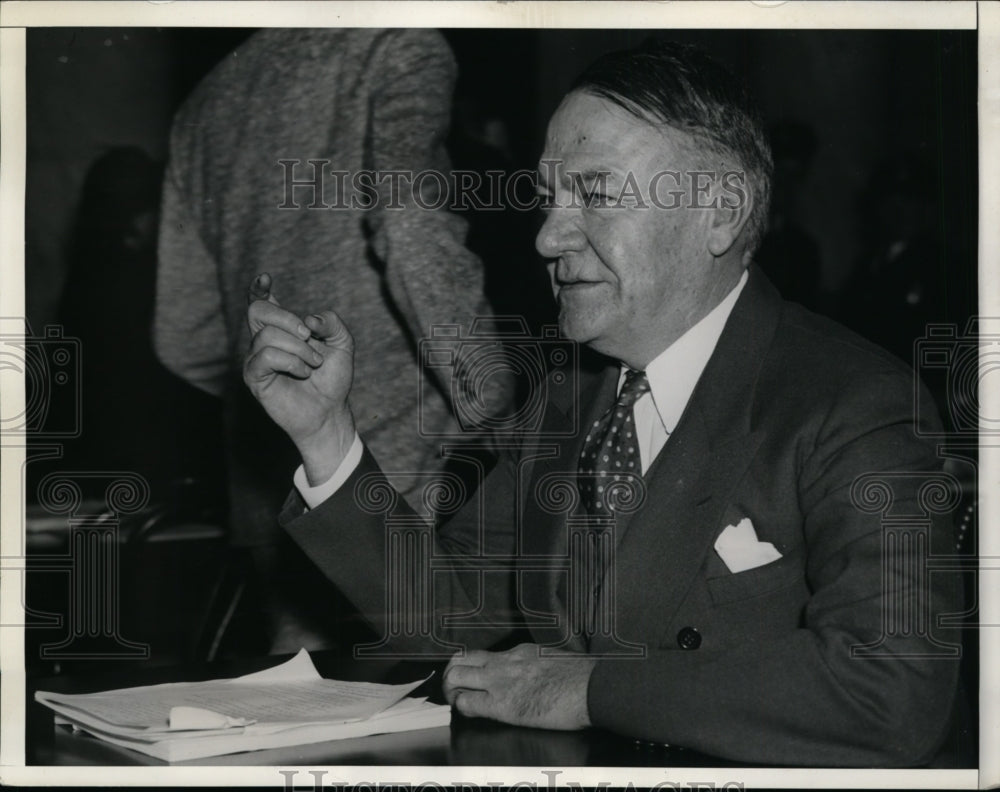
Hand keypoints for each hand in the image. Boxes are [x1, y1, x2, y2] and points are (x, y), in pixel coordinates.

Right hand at [244, 273, 356, 483]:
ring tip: (313, 364)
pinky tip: (303, 372)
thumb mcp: (342, 344)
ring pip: (267, 335)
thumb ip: (332, 323)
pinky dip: (290, 361)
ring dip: (299, 348)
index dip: (258, 289)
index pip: (262, 303)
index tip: (265, 279)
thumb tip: (310, 320)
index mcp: (282, 329)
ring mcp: (256, 359)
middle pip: (258, 311)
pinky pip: (265, 356)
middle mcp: (264, 341)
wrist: (330, 411)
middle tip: (310, 337)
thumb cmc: (333, 379)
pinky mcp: (254, 377)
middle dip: (287, 318)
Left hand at [442, 644, 595, 730]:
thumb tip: (535, 675)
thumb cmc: (581, 678)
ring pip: (457, 676)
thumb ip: (537, 665)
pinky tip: (469, 713)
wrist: (591, 688)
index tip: (473, 677)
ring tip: (455, 699)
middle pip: (462, 659)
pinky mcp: (502, 705)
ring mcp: (501, 681)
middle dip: (453, 673)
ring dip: (451, 689)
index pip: (485, 655)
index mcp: (520, 652)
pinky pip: (468, 703)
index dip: (473, 667)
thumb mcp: (554, 660)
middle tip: (455, 687)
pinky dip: (462, 708)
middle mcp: (505, 662)